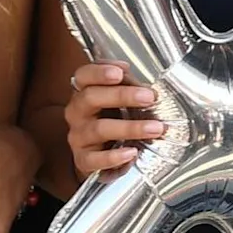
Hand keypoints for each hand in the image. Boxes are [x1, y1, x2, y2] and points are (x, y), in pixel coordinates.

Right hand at [64, 62, 166, 180]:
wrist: (100, 156)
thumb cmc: (112, 120)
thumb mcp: (119, 99)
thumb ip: (127, 86)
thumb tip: (140, 81)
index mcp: (84, 92)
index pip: (83, 76)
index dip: (99, 72)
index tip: (120, 72)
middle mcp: (77, 112)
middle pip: (91, 97)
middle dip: (122, 95)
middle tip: (149, 97)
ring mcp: (78, 136)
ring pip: (99, 129)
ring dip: (130, 128)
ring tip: (155, 128)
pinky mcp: (83, 160)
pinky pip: (95, 159)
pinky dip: (114, 157)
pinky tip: (132, 152)